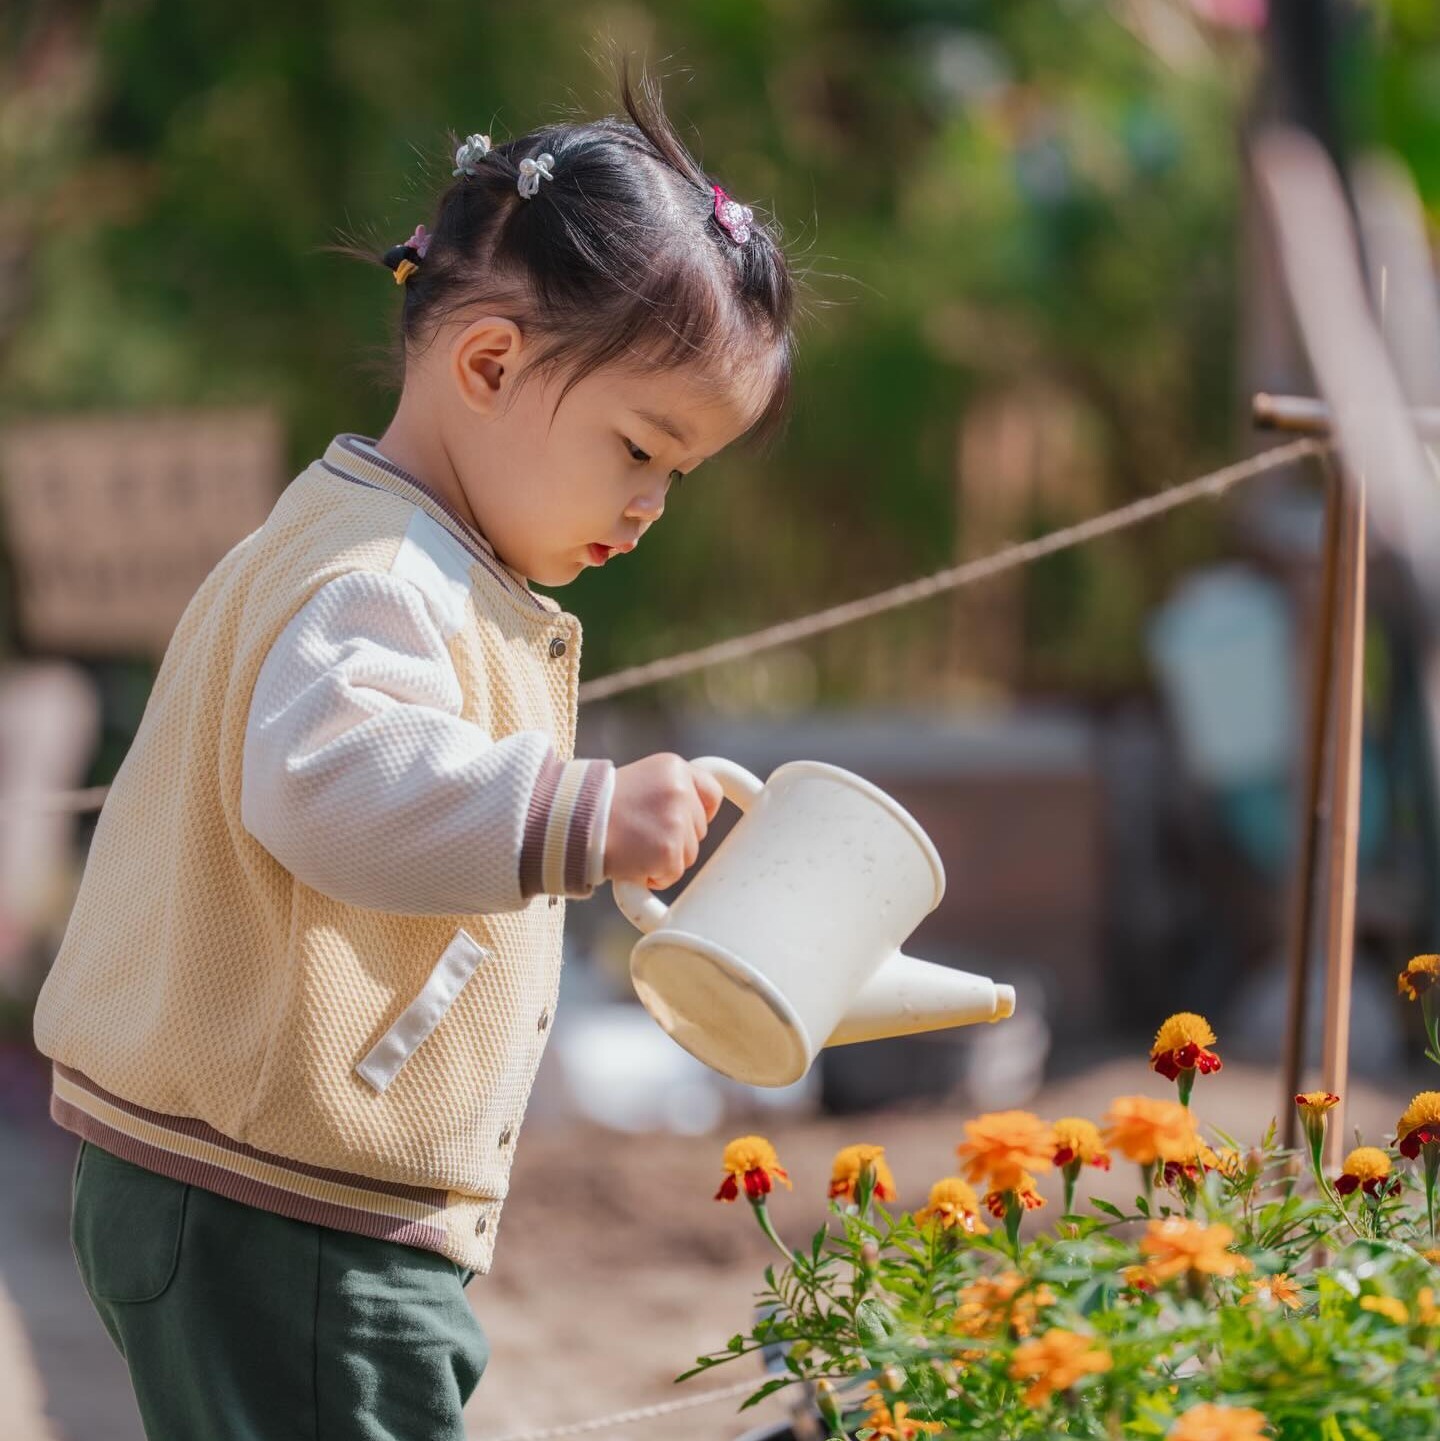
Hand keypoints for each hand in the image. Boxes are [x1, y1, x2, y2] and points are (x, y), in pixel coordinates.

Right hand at [603, 754, 723, 888]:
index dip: (699, 812)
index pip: (712, 793)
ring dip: (664, 858)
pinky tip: (632, 861)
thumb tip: (691, 817)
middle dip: (675, 838)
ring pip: (689, 854)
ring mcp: (676, 821)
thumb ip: (668, 792)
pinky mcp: (669, 851)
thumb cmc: (598, 807)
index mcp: (674, 767)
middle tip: (640, 834)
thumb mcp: (639, 780)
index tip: (683, 822)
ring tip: (633, 846)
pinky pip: (673, 874)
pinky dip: (654, 876)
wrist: (571, 825)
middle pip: (699, 829)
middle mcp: (680, 790)